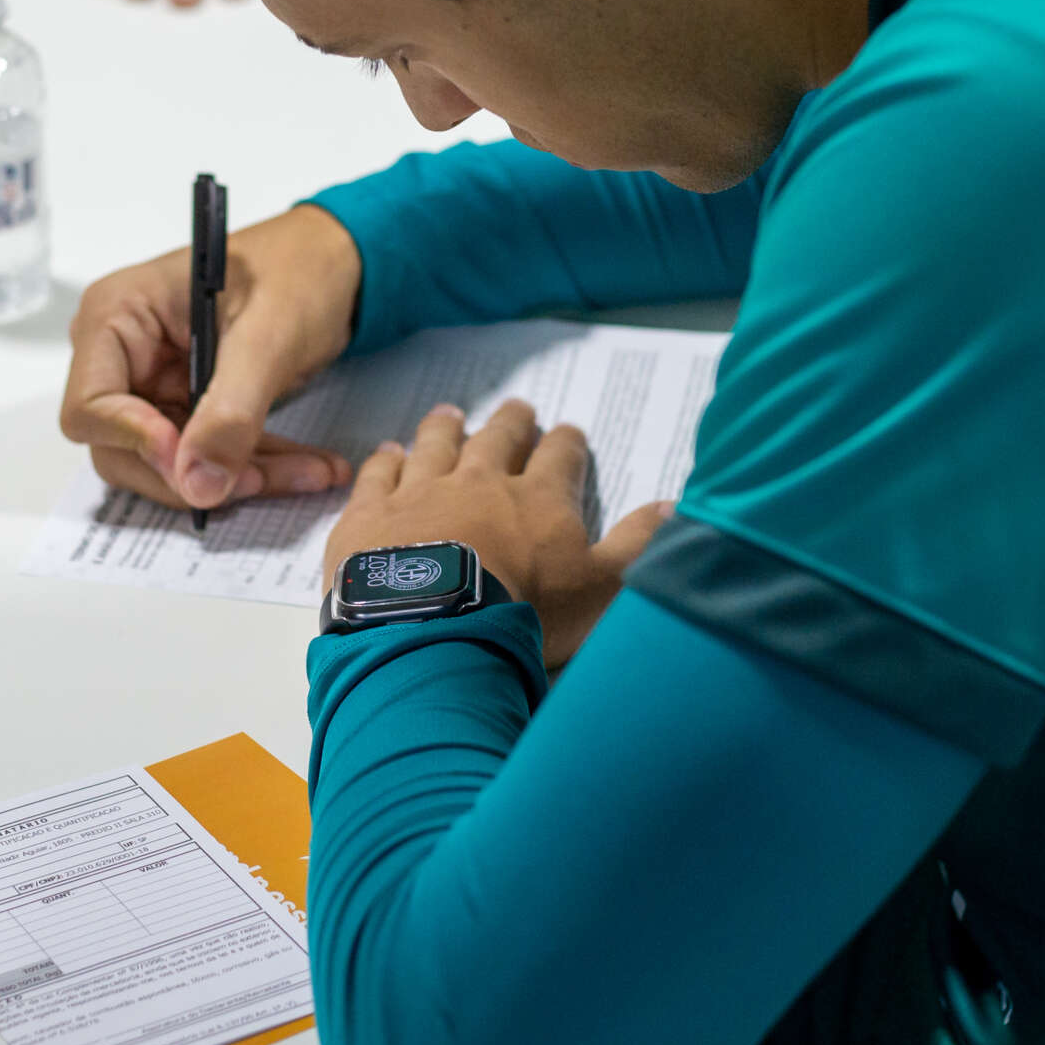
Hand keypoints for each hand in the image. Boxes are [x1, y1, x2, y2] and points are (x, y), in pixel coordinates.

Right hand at [62, 204, 363, 510]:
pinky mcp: (186, 409)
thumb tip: (198, 483)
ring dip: (238, 479)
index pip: (90, 407)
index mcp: (116, 316)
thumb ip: (230, 411)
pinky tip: (308, 468)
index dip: (136, 444)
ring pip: (172, 466)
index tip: (194, 469)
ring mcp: (153, 386)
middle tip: (261, 479)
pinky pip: (207, 459)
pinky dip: (256, 468)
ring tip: (310, 472)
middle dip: (194, 474)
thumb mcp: (267, 336)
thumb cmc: (295, 268)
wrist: (333, 265)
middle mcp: (122, 356)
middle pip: (124, 450)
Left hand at [324, 400, 673, 670]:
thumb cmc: (526, 615)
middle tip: (517, 410)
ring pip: (436, 445)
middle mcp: (480, 481)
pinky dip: (386, 460)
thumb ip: (637, 545)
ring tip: (451, 413)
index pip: (560, 457)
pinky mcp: (371, 514)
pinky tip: (388, 453)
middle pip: (498, 439)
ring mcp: (420, 492)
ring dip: (446, 428)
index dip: (567, 444)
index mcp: (538, 498)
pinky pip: (380, 474)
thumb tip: (673, 506)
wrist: (434, 634)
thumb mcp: (601, 588)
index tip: (569, 433)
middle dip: (511, 423)